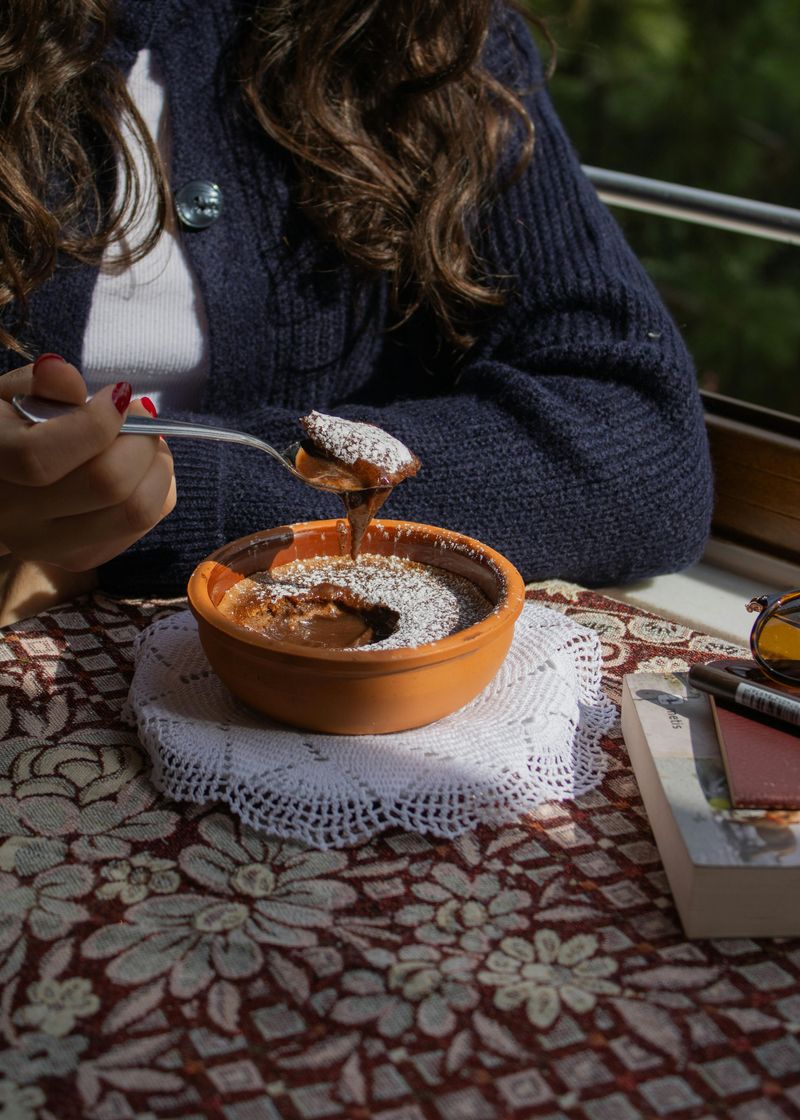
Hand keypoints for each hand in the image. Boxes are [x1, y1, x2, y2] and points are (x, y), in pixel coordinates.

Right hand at [0, 355, 175, 570]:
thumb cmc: (8, 428)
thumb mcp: (8, 395)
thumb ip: (36, 383)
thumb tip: (63, 374)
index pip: (43, 457)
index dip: (95, 423)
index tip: (118, 395)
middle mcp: (15, 516)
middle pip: (104, 485)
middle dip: (140, 441)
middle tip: (143, 417)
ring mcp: (49, 546)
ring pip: (134, 512)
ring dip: (158, 468)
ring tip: (147, 442)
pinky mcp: (80, 559)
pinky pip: (142, 526)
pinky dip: (156, 491)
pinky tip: (141, 469)